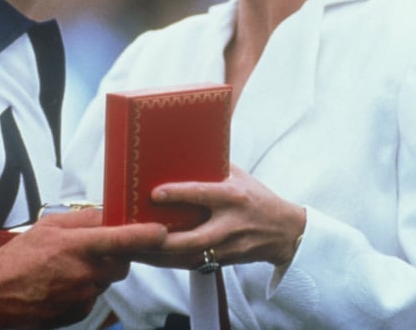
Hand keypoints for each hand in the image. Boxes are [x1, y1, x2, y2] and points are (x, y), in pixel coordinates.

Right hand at [0, 208, 166, 327]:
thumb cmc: (19, 257)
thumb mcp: (49, 225)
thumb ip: (82, 219)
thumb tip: (107, 214)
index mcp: (79, 247)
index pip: (124, 239)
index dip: (147, 236)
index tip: (162, 232)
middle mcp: (85, 273)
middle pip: (122, 263)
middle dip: (117, 255)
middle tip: (96, 248)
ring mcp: (83, 297)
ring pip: (107, 281)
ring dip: (98, 272)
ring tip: (69, 267)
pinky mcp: (78, 313)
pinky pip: (93, 298)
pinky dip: (85, 290)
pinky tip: (63, 284)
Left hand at [136, 165, 305, 270]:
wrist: (284, 231)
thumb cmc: (256, 197)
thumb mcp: (239, 177)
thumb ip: (213, 167)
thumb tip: (179, 151)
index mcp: (234, 197)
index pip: (204, 194)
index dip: (179, 194)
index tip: (155, 193)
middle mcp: (232, 224)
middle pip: (195, 237)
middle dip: (164, 238)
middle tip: (136, 232)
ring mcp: (228, 247)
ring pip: (189, 256)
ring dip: (159, 255)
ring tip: (131, 249)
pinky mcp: (224, 262)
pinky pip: (191, 263)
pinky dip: (168, 261)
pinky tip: (147, 257)